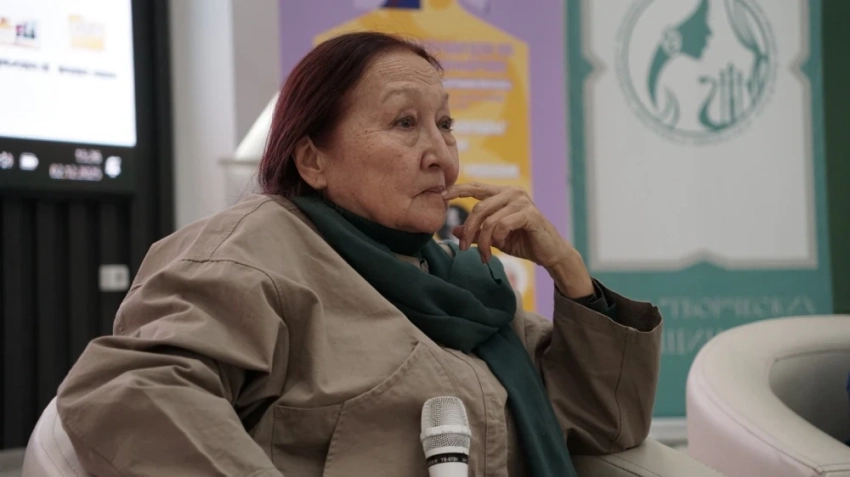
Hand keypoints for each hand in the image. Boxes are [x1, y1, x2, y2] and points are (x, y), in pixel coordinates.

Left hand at [443, 183, 593, 297]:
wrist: (550, 253)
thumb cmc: (523, 242)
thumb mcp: (495, 238)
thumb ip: (477, 231)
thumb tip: (454, 230)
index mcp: (503, 193)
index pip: (476, 187)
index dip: (457, 190)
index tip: (440, 196)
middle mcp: (512, 192)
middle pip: (478, 207)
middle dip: (468, 231)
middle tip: (463, 249)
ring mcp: (522, 202)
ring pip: (489, 220)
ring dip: (482, 241)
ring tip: (484, 255)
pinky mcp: (530, 214)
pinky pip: (503, 225)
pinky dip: (497, 238)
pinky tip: (500, 246)